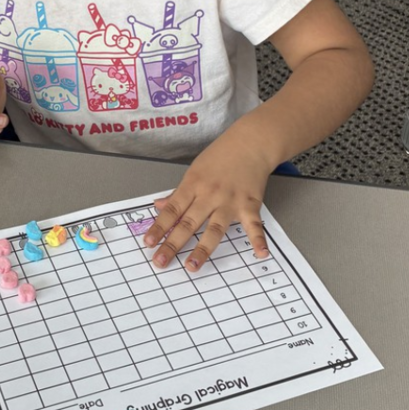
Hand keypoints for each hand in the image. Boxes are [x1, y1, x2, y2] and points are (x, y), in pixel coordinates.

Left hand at [142, 130, 273, 272]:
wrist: (250, 143)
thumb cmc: (221, 156)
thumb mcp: (194, 170)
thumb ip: (179, 192)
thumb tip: (159, 205)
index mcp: (193, 185)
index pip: (172, 210)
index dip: (159, 227)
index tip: (148, 243)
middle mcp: (209, 195)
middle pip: (188, 223)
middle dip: (173, 244)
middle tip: (160, 261)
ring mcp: (230, 201)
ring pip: (214, 228)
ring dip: (203, 249)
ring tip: (192, 266)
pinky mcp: (250, 205)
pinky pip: (254, 225)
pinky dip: (258, 239)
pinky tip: (260, 254)